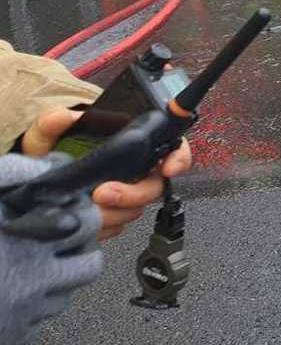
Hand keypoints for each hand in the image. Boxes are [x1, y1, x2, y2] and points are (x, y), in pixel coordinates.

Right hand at [0, 153, 102, 344]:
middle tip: (57, 241)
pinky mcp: (13, 335)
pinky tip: (9, 291)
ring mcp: (25, 312)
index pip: (88, 226)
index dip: (82, 216)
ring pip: (65, 295)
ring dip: (56, 281)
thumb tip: (52, 165)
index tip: (69, 212)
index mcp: (26, 241)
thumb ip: (12, 173)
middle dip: (78, 251)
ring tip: (27, 265)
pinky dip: (31, 308)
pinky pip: (39, 321)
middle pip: (89, 265)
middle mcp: (33, 279)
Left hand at [21, 109, 193, 241]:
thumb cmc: (51, 151)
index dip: (178, 158)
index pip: (174, 147)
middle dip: (132, 193)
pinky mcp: (112, 217)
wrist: (38, 179)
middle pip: (155, 187)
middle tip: (103, 193)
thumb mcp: (49, 132)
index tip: (168, 168)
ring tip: (88, 208)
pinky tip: (85, 220)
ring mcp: (126, 195)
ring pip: (136, 210)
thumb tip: (62, 117)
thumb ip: (53, 121)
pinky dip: (104, 227)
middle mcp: (137, 171)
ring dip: (115, 212)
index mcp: (134, 145)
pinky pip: (118, 227)